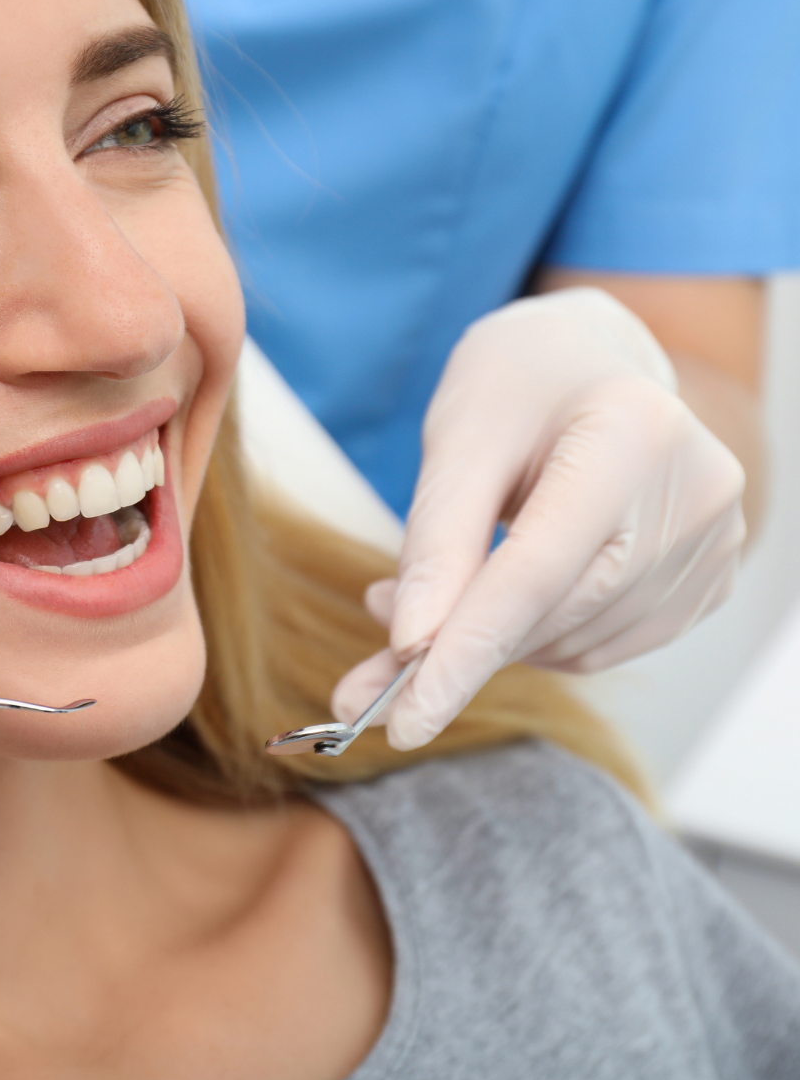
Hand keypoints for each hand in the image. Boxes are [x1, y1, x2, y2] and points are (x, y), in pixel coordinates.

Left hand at [332, 287, 745, 749]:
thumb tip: (411, 645)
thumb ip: (435, 542)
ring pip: (575, 643)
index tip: (403, 717)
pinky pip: (600, 645)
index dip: (465, 651)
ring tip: (429, 604)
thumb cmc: (515, 386)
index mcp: (633, 432)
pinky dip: (532, 640)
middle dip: (456, 654)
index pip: (537, 571)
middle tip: (367, 677)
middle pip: (557, 611)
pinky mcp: (705, 580)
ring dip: (489, 645)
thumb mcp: (456, 442)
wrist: (582, 362)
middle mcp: (695, 492)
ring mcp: (712, 542)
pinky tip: (495, 600)